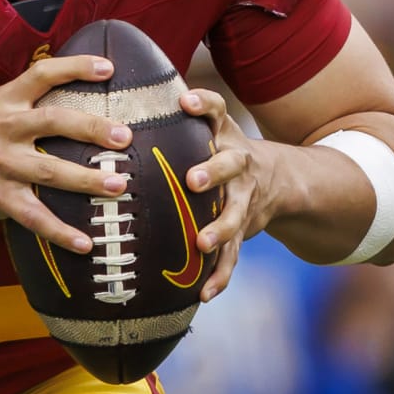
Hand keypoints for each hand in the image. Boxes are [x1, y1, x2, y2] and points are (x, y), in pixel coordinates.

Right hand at [0, 53, 131, 252]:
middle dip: (94, 128)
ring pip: (51, 170)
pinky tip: (85, 242)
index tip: (108, 68)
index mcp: (2, 102)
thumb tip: (66, 106)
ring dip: (88, 179)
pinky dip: (61, 232)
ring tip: (118, 185)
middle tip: (125, 137)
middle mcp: (2, 128)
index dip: (76, 66)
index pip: (42, 74)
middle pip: (56, 121)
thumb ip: (20, 107)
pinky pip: (34, 217)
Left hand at [181, 88, 270, 298]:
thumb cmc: (222, 153)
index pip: (216, 111)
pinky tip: (204, 295)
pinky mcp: (244, 230)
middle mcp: (238, 164)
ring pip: (235, 214)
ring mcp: (243, 199)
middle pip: (230, 163)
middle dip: (212, 171)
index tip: (185, 99)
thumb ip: (174, 122)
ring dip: (220, 228)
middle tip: (192, 180)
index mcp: (224, 136)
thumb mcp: (211, 131)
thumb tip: (112, 106)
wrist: (281, 180)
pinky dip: (221, 276)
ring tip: (202, 243)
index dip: (204, 103)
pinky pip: (234, 255)